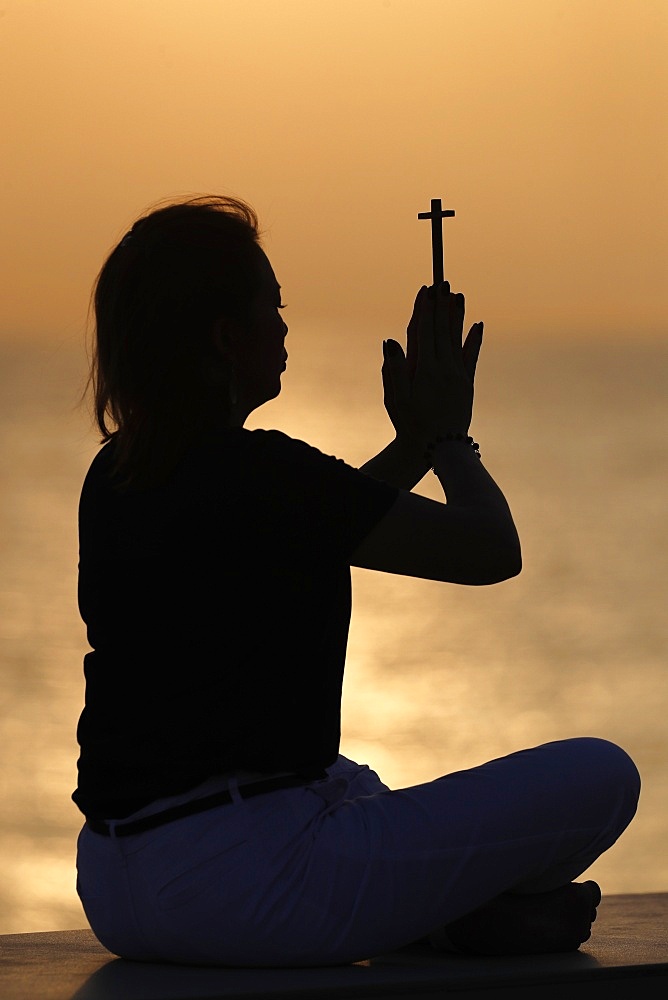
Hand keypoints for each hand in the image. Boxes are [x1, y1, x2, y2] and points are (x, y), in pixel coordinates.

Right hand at [382, 282, 482, 447]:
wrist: (439, 447)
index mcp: (424, 370)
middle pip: (442, 329)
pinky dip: (474, 339)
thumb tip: (390, 340)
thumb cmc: (411, 424)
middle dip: (441, 305)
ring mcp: (458, 375)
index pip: (424, 331)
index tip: (425, 289)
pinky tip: (478, 324)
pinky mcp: (467, 383)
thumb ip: (393, 369)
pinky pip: (471, 356)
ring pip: (457, 338)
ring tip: (458, 295)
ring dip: (457, 315)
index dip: (425, 308)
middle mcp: (444, 369)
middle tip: (442, 281)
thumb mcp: (396, 399)